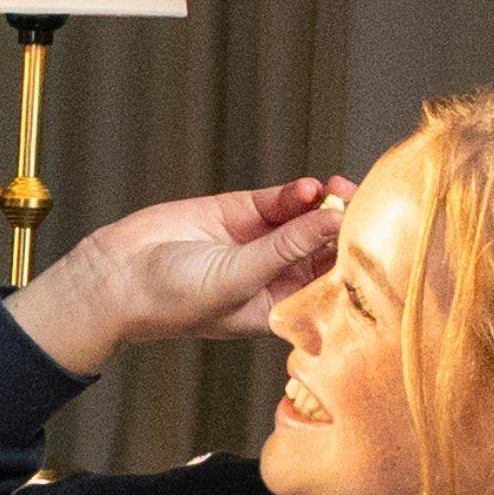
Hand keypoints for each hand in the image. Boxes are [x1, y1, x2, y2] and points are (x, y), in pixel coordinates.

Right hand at [5, 177, 353, 375]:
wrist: (117, 275)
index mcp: (279, 306)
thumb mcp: (237, 278)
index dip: (353, 263)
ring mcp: (258, 243)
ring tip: (337, 189)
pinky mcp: (239, 214)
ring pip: (305, 220)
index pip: (329, 284)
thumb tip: (331, 220)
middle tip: (364, 207)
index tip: (376, 242)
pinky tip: (307, 187)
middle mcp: (274, 275)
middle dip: (344, 228)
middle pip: (323, 249)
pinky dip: (295, 194)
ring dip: (322, 206)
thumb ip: (285, 247)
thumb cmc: (171, 299)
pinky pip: (278, 202)